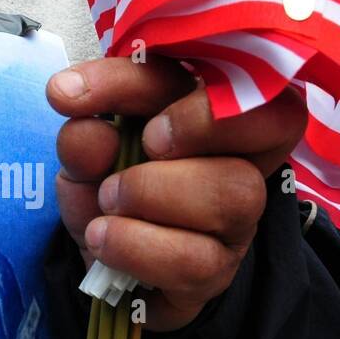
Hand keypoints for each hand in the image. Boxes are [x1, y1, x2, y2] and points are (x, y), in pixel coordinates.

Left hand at [47, 56, 306, 331]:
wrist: (106, 264)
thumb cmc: (109, 191)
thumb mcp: (86, 156)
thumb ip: (86, 139)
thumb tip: (87, 130)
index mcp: (213, 106)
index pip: (208, 68)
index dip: (141, 76)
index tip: (68, 95)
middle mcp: (242, 156)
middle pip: (271, 120)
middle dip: (195, 123)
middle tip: (135, 146)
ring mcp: (239, 217)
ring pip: (236, 192)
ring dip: (154, 191)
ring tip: (107, 202)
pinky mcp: (220, 270)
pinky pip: (200, 259)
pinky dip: (139, 246)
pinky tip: (105, 240)